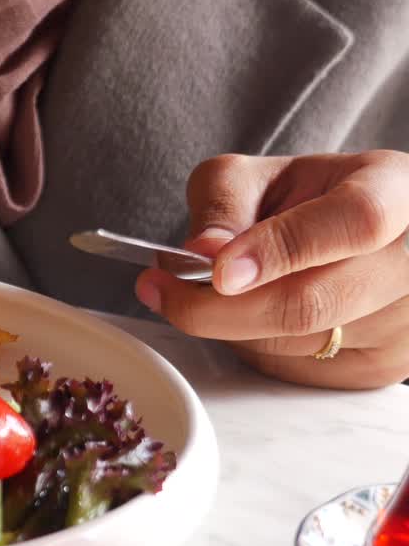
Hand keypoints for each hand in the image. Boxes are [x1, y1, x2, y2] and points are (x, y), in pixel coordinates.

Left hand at [135, 151, 408, 388]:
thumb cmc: (312, 199)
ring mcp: (405, 323)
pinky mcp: (384, 368)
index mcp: (396, 192)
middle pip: (314, 302)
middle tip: (161, 290)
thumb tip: (202, 251)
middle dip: (220, 308)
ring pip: (296, 344)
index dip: (280, 250)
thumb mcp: (262, 176)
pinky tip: (251, 315)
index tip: (217, 271)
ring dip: (231, 325)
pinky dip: (255, 347)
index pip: (352, 223)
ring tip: (208, 292)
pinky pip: (297, 370)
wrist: (363, 230)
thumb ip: (225, 201)